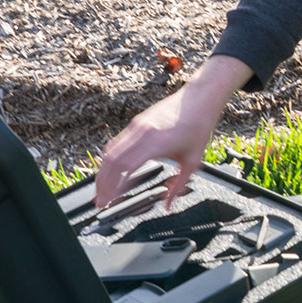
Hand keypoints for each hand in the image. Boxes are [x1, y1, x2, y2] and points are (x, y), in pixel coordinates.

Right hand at [94, 54, 252, 206]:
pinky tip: (110, 171)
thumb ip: (179, 185)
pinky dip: (109, 159)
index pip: (126, 168)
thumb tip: (168, 204)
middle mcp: (143, 133)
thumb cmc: (199, 126)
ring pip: (110, 151)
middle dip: (103, 184)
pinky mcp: (136, 122)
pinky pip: (116, 143)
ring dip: (103, 172)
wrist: (200, 98)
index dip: (114, 187)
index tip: (109, 202)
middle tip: (101, 201)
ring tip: (102, 190)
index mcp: (157, 143)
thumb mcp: (194, 160)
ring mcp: (137, 126)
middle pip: (112, 161)